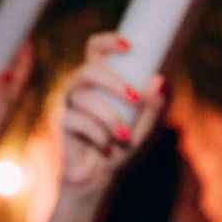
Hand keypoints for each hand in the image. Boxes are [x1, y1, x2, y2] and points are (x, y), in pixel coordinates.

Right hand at [57, 33, 164, 199]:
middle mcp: (80, 88)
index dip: (108, 41)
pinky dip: (98, 135)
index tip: (129, 46)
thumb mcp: (143, 128)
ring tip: (124, 137)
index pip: (94, 49)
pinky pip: (78, 121)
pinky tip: (106, 147)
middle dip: (114, 82)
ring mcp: (68, 104)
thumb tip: (159, 80)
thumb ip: (152, 107)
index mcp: (98, 81)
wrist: (98, 179)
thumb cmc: (120, 147)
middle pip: (88, 70)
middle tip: (135, 98)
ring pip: (85, 97)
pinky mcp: (61, 124)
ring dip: (110, 116)